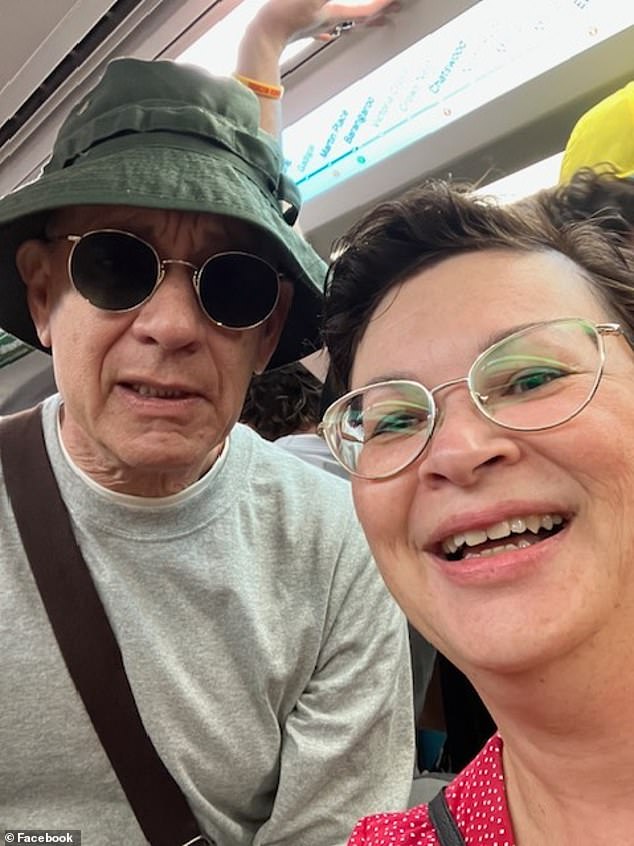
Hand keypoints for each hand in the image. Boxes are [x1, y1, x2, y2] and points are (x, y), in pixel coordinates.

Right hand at [250, 0, 399, 47]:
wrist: (260, 39)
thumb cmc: (284, 17)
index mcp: (333, 14)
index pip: (366, 9)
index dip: (383, 2)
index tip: (396, 0)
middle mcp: (328, 23)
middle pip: (360, 18)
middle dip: (378, 13)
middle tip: (396, 9)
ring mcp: (314, 27)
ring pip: (343, 24)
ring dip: (358, 20)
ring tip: (371, 19)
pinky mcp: (301, 29)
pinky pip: (322, 29)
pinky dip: (331, 29)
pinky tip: (331, 32)